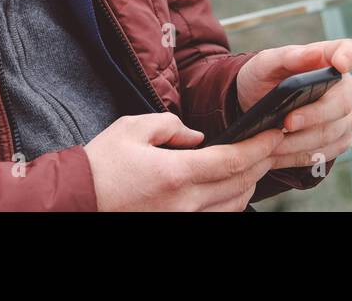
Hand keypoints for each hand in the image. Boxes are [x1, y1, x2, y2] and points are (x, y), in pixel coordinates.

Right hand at [83, 112, 283, 210]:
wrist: (76, 202)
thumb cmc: (101, 164)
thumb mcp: (132, 128)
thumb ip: (171, 125)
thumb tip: (197, 136)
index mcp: (176, 173)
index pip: (234, 161)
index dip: (260, 146)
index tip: (275, 130)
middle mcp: (185, 203)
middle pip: (241, 184)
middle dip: (262, 161)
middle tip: (273, 141)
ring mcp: (183, 220)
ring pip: (234, 205)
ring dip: (250, 182)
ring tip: (254, 161)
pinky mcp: (177, 226)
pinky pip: (217, 217)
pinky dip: (232, 200)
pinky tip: (231, 186)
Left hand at [234, 39, 351, 176]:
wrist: (255, 106)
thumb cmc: (263, 78)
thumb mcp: (264, 64)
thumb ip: (287, 56)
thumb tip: (313, 54)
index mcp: (329, 58)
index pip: (350, 51)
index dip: (349, 57)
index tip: (340, 64)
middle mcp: (345, 87)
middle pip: (340, 104)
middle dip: (313, 115)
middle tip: (286, 122)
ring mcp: (346, 115)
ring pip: (331, 133)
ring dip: (299, 141)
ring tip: (272, 144)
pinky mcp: (340, 140)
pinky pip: (325, 152)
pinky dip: (298, 154)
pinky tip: (278, 154)